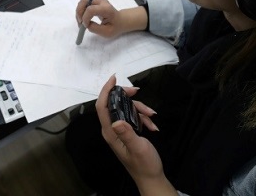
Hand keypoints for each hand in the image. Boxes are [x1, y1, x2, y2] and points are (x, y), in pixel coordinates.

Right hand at [76, 0, 147, 37]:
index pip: (91, 9)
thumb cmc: (115, 27)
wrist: (121, 20)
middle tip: (80, 22)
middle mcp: (101, 1)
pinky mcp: (95, 1)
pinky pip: (84, 3)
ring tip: (81, 22)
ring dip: (79, 11)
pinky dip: (81, 11)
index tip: (85, 26)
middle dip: (79, 11)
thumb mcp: (106, 32)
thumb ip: (95, 28)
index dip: (85, 18)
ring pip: (83, 1)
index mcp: (106, 9)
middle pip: (85, 0)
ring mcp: (98, 0)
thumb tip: (85, 24)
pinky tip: (83, 19)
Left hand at [96, 75, 176, 195]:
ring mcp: (121, 130)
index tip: (114, 78)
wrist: (152, 177)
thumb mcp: (138, 148)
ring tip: (152, 116)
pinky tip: (153, 126)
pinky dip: (144, 118)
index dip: (105, 90)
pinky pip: (134, 117)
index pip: (102, 107)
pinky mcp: (129, 131)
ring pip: (127, 109)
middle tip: (138, 91)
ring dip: (140, 109)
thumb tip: (117, 120)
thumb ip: (128, 134)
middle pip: (115, 104)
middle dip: (127, 97)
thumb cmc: (144, 165)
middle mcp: (113, 129)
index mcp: (111, 132)